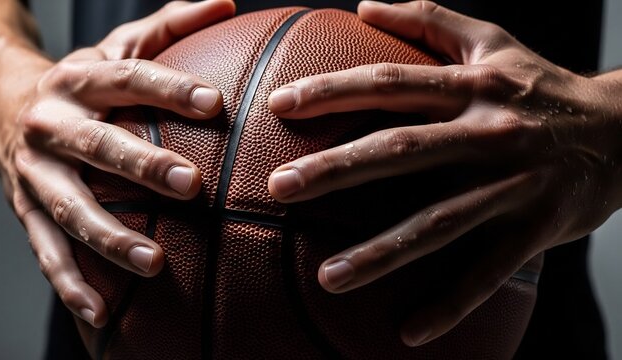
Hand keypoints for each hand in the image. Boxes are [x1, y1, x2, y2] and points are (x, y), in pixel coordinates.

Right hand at [0, 0, 234, 326]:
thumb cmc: (81, 80)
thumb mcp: (117, 47)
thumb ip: (170, 25)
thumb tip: (227, 2)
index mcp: (80, 80)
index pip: (129, 80)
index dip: (170, 90)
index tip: (214, 106)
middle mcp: (53, 125)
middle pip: (99, 146)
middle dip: (143, 167)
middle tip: (191, 186)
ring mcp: (35, 173)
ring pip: (70, 207)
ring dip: (109, 237)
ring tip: (153, 263)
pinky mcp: (25, 209)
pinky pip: (47, 250)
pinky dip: (71, 283)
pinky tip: (102, 312)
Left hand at [267, 0, 621, 346]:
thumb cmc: (543, 85)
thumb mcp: (493, 41)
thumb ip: (429, 17)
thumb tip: (364, 5)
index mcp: (472, 87)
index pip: (390, 83)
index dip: (333, 91)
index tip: (280, 106)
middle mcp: (488, 133)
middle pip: (402, 149)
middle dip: (337, 169)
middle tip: (279, 188)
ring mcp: (513, 185)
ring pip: (439, 221)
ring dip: (382, 252)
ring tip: (328, 278)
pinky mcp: (537, 228)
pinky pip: (488, 272)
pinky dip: (451, 303)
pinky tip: (408, 331)